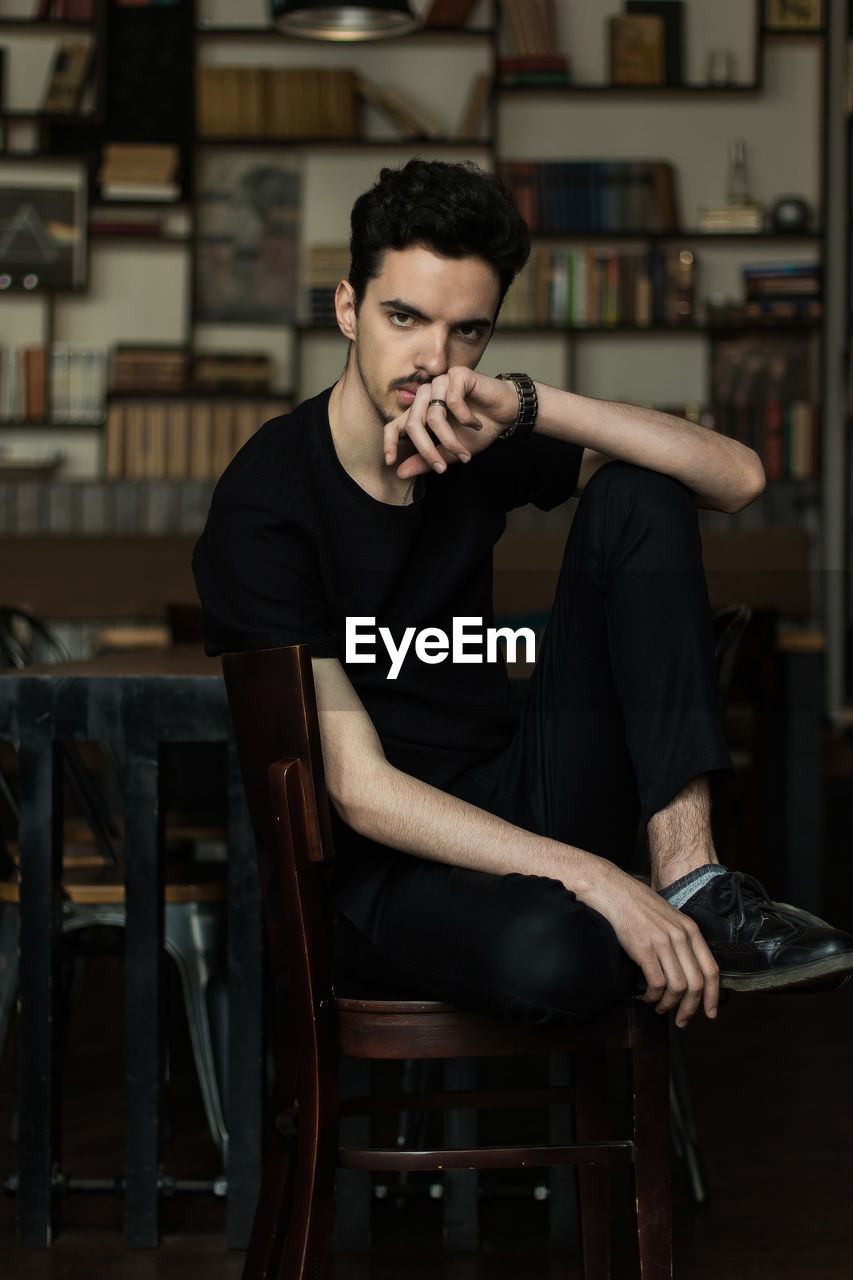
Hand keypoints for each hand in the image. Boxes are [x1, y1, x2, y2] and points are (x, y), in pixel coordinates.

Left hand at [384, 367, 517, 478]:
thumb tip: (400, 472)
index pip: (395, 425)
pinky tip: (476, 425)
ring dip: (450, 439)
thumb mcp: (450, 452)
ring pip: (433, 415)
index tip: (391, 462)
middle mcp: (426, 396)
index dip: (389, 443)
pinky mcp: (456, 375)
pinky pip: (452, 401)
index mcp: (420, 412)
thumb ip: (427, 460)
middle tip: (441, 468)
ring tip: (465, 452)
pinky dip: (465, 419)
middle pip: (412, 424)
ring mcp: (440, 383)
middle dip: (427, 450)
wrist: (505, 414)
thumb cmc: (477, 431)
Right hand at [582, 863, 719, 1026]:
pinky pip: (657, 983)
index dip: (713, 996)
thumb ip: (681, 939)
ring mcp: (662, 942)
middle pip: (697, 984)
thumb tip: (686, 970)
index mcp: (690, 929)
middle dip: (690, 1008)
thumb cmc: (636, 905)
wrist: (612, 890)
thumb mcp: (668, 918)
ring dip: (669, 1004)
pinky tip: (646, 997)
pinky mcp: (643, 948)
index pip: (712, 969)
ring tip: (660, 1007)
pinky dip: (653, 996)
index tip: (709, 1013)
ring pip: (678, 987)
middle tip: (681, 1020)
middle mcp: (680, 936)